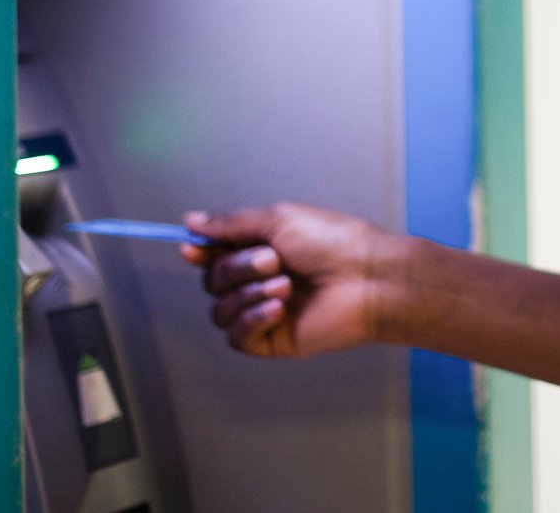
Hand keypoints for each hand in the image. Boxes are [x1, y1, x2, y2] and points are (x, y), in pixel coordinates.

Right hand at [181, 203, 412, 358]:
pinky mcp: (272, 340)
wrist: (368, 279)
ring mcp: (264, 311)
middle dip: (237, 268)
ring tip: (285, 286)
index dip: (200, 252)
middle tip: (274, 260)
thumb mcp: (279, 220)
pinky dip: (251, 319)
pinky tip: (277, 310)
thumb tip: (191, 220)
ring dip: (248, 293)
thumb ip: (232, 224)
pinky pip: (236, 337)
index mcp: (261, 248)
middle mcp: (259, 280)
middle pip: (213, 280)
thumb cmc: (334, 242)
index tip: (192, 249)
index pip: (214, 254)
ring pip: (220, 310)